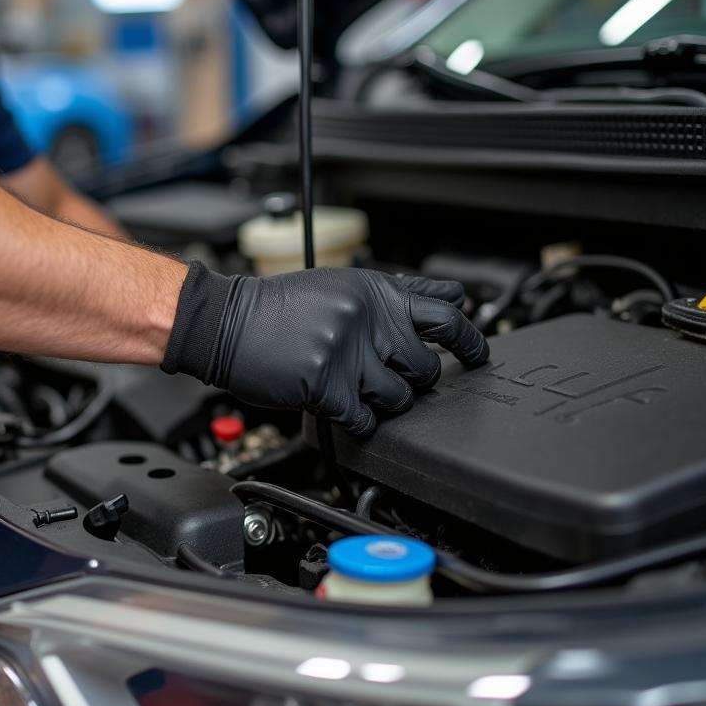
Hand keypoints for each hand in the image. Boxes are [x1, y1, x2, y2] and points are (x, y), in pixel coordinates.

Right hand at [162, 262, 488, 434]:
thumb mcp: (341, 285)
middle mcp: (368, 319)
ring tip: (361, 390)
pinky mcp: (327, 386)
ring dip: (386, 402)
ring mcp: (348, 353)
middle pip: (428, 365)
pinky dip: (360, 420)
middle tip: (402, 380)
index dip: (471, 338)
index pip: (446, 314)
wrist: (225, 321)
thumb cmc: (277, 307)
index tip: (480, 353)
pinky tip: (343, 406)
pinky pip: (366, 418)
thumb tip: (449, 299)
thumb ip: (394, 295)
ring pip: (401, 397)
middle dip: (419, 379)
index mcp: (376, 292)